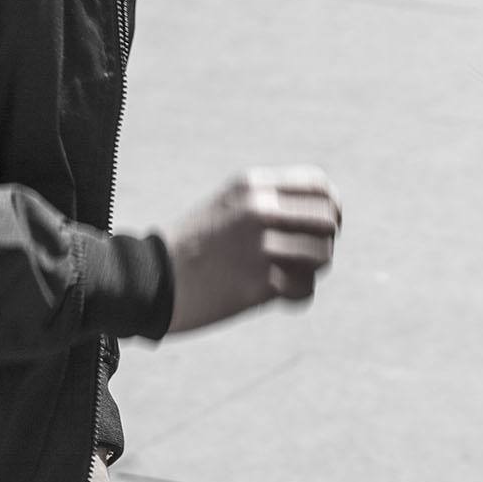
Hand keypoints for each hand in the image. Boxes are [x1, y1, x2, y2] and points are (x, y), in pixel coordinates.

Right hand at [158, 166, 340, 335]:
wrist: (150, 281)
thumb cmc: (192, 247)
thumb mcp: (228, 206)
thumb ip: (269, 203)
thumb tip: (323, 217)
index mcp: (251, 186)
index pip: (319, 185)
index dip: (332, 205)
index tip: (327, 224)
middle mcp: (259, 210)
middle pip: (328, 220)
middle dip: (325, 240)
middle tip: (309, 256)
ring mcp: (260, 246)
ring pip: (323, 255)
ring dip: (312, 270)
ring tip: (291, 275)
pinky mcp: (259, 283)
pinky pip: (304, 288)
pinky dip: (297, 295)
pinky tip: (278, 296)